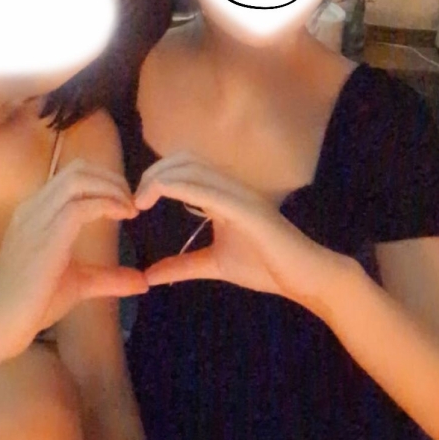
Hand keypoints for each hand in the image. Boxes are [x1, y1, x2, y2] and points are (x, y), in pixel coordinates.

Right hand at [0, 160, 147, 361]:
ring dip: (111, 187)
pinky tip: (123, 216)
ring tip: (130, 207)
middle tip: (133, 201)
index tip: (126, 201)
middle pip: (78, 169)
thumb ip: (107, 278)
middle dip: (112, 178)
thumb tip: (142, 282)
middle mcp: (34, 207)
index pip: (73, 175)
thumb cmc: (30, 305)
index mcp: (37, 211)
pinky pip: (80, 205)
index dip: (105, 180)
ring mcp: (37, 218)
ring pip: (79, 179)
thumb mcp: (78, 284)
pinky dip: (107, 203)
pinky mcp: (45, 235)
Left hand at [135, 153, 342, 305]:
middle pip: (183, 160)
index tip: (136, 202)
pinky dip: (177, 187)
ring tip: (139, 201)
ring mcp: (238, 193)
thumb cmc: (266, 266)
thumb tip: (150, 276)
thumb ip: (183, 265)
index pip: (184, 167)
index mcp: (222, 193)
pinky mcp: (244, 207)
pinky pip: (205, 189)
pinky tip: (157, 195)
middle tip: (134, 200)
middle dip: (153, 174)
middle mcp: (229, 186)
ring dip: (159, 178)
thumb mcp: (214, 264)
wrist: (304, 278)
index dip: (156, 176)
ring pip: (191, 168)